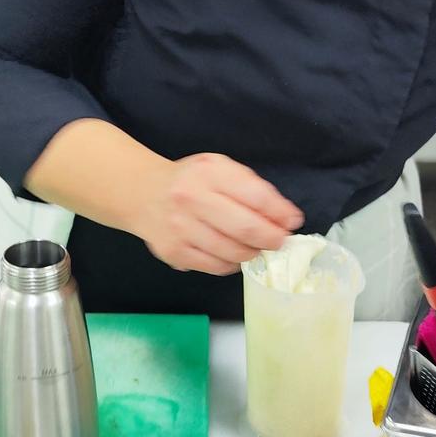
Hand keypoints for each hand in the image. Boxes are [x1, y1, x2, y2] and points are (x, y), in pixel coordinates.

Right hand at [134, 153, 302, 275]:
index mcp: (208, 173)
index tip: (292, 222)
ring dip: (253, 252)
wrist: (143, 193)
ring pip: (233, 252)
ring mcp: (181, 228)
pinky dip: (232, 264)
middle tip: (279, 241)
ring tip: (255, 246)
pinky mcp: (175, 252)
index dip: (281, 213)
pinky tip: (233, 255)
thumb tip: (286, 217)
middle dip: (272, 238)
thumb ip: (252, 188)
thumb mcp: (219, 169)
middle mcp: (192, 199)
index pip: (256, 196)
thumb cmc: (190, 181)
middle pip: (246, 228)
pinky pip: (216, 267)